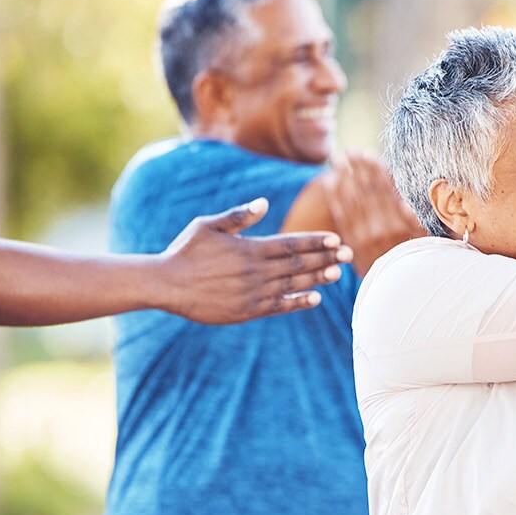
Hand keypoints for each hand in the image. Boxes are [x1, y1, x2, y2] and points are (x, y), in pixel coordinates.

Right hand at [158, 198, 352, 323]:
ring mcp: (253, 293)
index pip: (291, 244)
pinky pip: (279, 306)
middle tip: (348, 253)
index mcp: (249, 248)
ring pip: (293, 285)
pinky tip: (314, 298)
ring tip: (337, 273)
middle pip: (298, 264)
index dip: (315, 241)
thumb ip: (238, 216)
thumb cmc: (185, 251)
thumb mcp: (208, 225)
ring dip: (317, 278)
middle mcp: (255, 271)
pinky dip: (297, 302)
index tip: (335, 239)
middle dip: (325, 257)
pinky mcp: (247, 311)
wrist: (167, 285)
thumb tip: (263, 203)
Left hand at [318, 149, 424, 273]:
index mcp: (401, 223)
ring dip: (344, 178)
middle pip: (367, 191)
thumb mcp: (426, 238)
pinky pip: (341, 217)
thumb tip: (407, 202)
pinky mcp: (353, 244)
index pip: (385, 189)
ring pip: (351, 200)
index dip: (375, 169)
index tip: (367, 152)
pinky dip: (335, 198)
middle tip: (349, 150)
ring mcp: (364, 236)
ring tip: (339, 160)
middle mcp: (381, 228)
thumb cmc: (421, 259)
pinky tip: (330, 183)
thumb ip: (417, 219)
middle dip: (357, 168)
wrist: (404, 290)